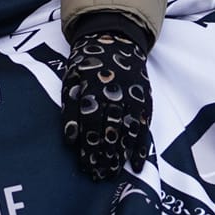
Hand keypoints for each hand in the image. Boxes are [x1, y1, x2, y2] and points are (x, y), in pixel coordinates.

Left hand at [61, 31, 152, 180]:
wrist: (115, 37)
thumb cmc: (87, 63)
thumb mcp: (71, 79)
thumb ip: (69, 109)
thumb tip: (70, 140)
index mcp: (93, 87)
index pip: (91, 122)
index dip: (88, 146)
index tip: (85, 165)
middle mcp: (115, 93)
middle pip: (110, 130)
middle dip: (104, 155)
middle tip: (99, 176)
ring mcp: (133, 96)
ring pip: (128, 131)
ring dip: (121, 155)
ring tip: (113, 174)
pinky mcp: (145, 100)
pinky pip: (145, 127)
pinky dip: (141, 147)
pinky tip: (136, 165)